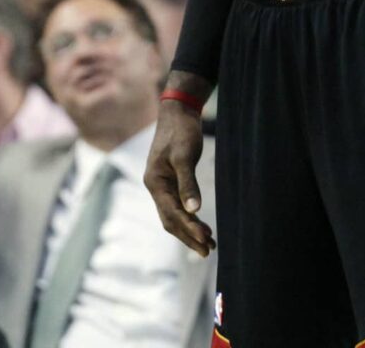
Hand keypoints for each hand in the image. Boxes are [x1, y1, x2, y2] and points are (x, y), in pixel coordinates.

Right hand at [144, 99, 215, 256]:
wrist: (178, 112)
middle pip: (170, 220)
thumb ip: (188, 183)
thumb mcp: (185, 156)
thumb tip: (194, 210)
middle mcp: (155, 187)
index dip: (189, 228)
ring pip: (173, 216)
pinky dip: (189, 218)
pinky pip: (177, 206)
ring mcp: (161, 185)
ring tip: (209, 244)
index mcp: (155, 182)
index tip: (206, 240)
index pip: (172, 213)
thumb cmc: (181, 131)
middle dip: (188, 236)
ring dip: (189, 230)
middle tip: (208, 251)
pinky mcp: (170, 181)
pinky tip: (201, 225)